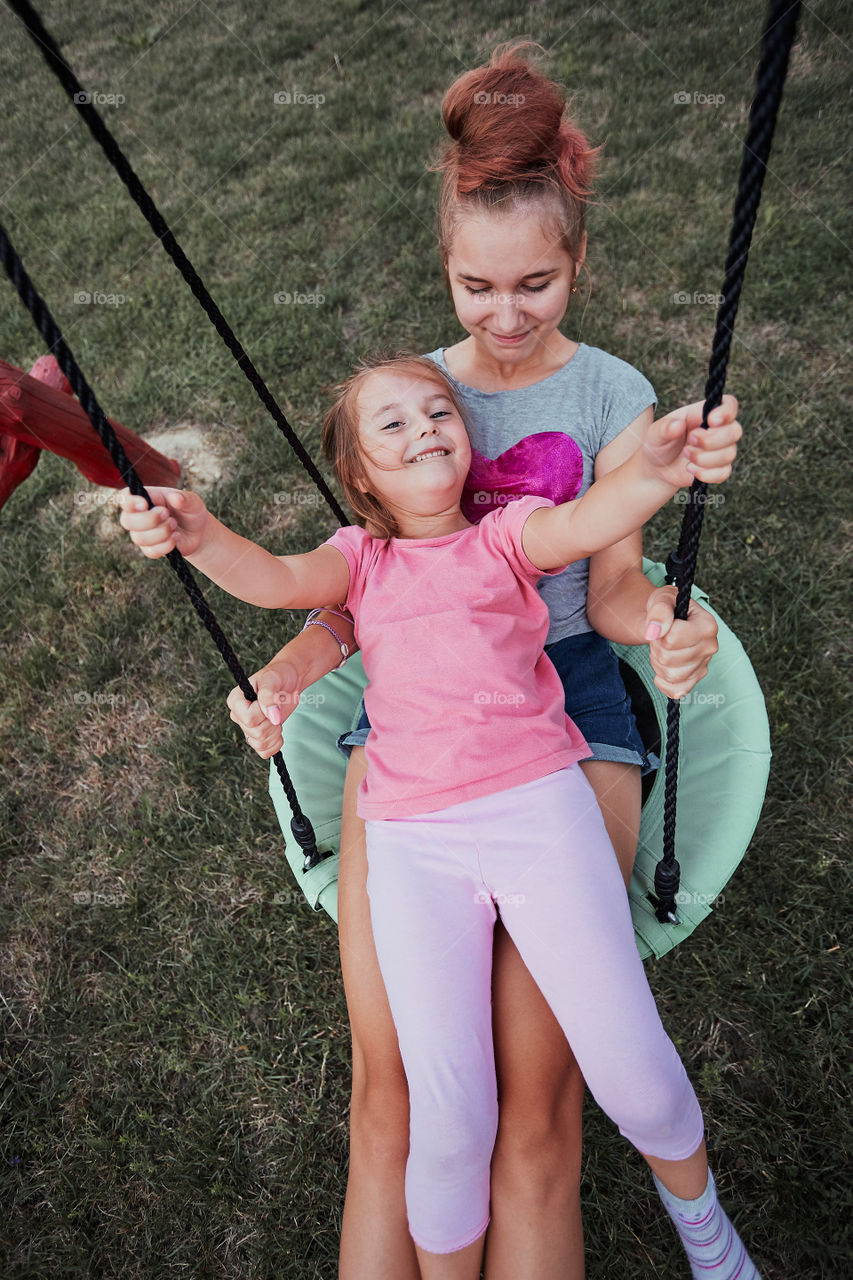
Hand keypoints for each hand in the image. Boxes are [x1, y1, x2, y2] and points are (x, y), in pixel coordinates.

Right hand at [118, 486, 208, 558]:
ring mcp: (142, 534)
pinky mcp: (150, 549)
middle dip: (149, 519)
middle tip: (167, 514)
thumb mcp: (192, 502)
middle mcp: (138, 516)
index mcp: (145, 498)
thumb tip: (175, 498)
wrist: (198, 532)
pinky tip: (176, 537)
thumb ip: (184, 498)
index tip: (144, 504)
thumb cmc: (191, 512)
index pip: (125, 497)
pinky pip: (151, 551)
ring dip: (161, 532)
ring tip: (174, 525)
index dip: (129, 502)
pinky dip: (166, 545)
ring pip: (139, 538)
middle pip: (127, 521)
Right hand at [226, 661, 304, 759]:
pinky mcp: (258, 736)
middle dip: (272, 723)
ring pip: (260, 744)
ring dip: (275, 733)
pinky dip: (275, 744)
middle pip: (256, 733)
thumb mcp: (273, 679)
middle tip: (276, 708)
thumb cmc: (279, 675)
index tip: (270, 700)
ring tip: (277, 717)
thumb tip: (272, 717)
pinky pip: (264, 751)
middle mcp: (238, 716)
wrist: (290, 681)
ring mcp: (247, 728)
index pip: (248, 719)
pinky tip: (278, 730)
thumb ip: (268, 696)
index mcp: (235, 701)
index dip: (263, 713)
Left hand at [643, 394, 741, 489]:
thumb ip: (665, 428)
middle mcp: (717, 430)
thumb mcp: (655, 433)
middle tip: (690, 441)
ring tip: (686, 456)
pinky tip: (691, 470)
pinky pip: (724, 472)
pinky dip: (706, 474)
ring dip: (705, 458)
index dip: (726, 411)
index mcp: (703, 414)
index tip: (711, 421)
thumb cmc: (659, 444)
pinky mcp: (718, 469)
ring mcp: (720, 450)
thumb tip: (678, 425)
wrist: (657, 469)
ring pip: (729, 453)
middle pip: (735, 431)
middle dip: (711, 440)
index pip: (729, 405)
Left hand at [644, 585, 718, 699]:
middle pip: (670, 658)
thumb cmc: (667, 609)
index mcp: (708, 625)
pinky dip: (663, 682)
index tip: (663, 625)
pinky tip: (662, 668)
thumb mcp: (662, 599)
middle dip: (657, 647)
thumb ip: (659, 611)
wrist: (668, 622)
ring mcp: (704, 665)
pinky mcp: (695, 679)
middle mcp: (711, 647)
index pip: (674, 637)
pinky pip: (676, 691)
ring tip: (662, 649)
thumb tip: (654, 631)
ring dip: (657, 663)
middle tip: (660, 638)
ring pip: (671, 675)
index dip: (660, 632)